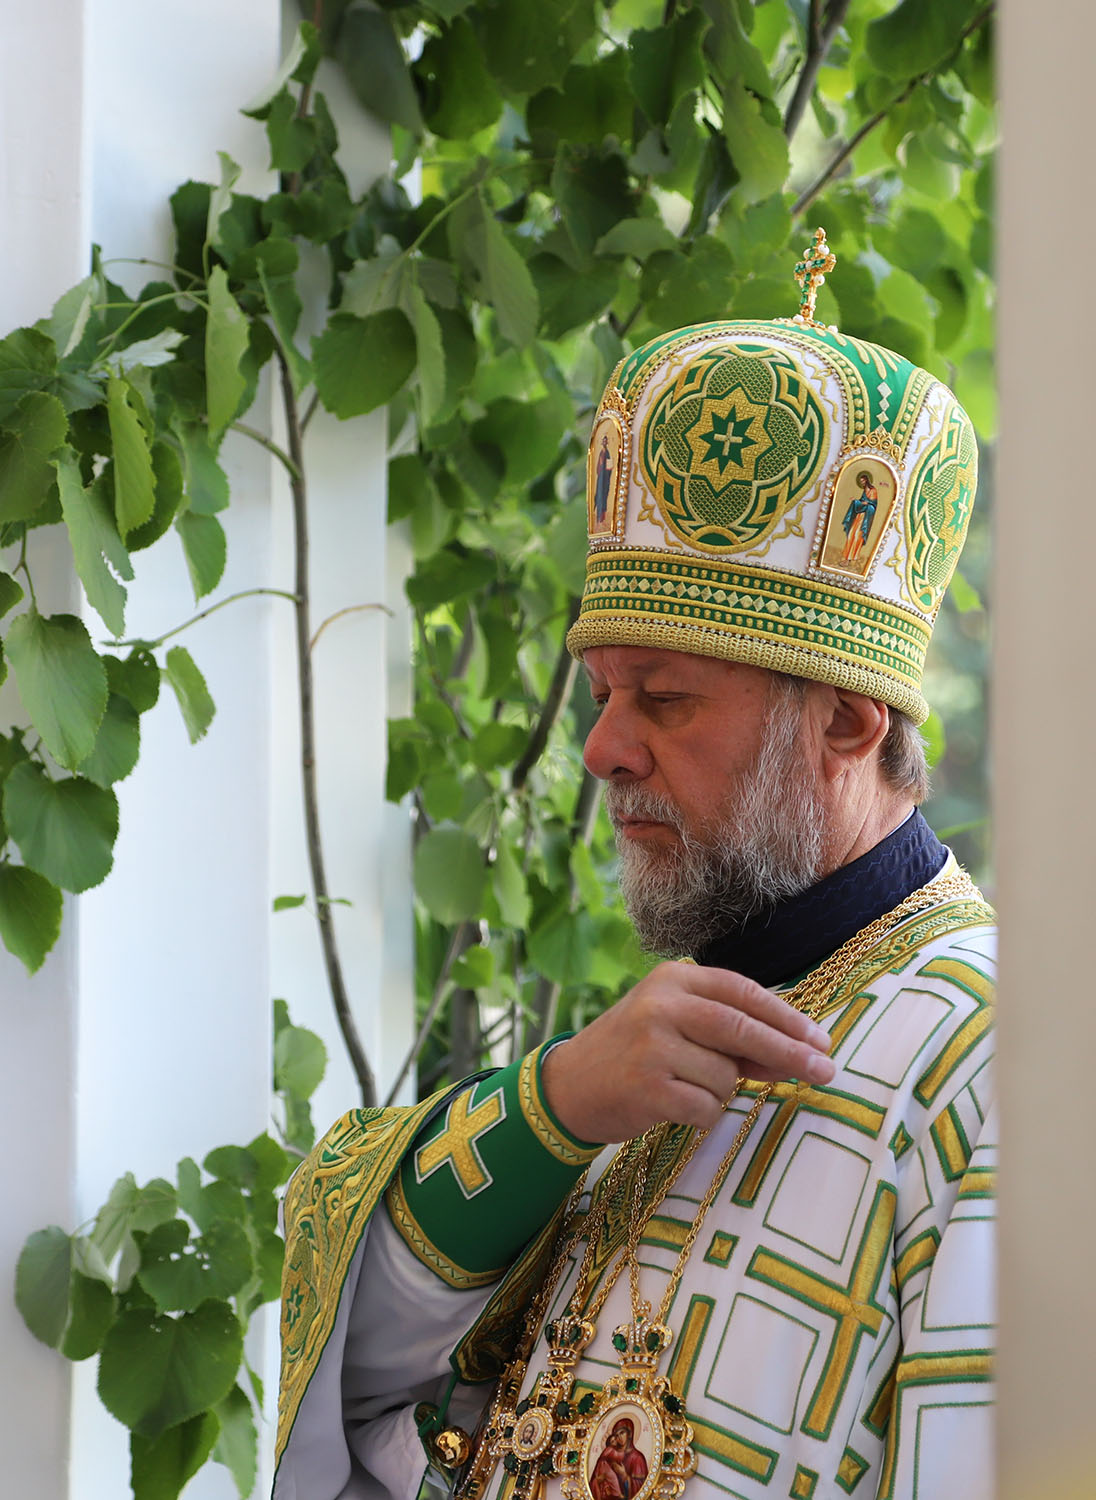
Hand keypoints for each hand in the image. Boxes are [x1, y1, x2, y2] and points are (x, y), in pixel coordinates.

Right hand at [540, 961, 835, 1143]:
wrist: (570, 1086)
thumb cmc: (634, 1052)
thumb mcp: (675, 1025)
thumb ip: (728, 1033)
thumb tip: (797, 1053)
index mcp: (672, 979)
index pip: (743, 992)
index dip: (787, 1017)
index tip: (820, 1040)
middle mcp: (661, 1005)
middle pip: (742, 1028)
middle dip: (790, 1053)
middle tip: (826, 1072)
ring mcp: (652, 1045)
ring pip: (725, 1075)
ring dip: (721, 1091)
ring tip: (685, 1088)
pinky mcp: (647, 1087)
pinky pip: (706, 1107)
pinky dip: (704, 1114)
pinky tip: (677, 1107)